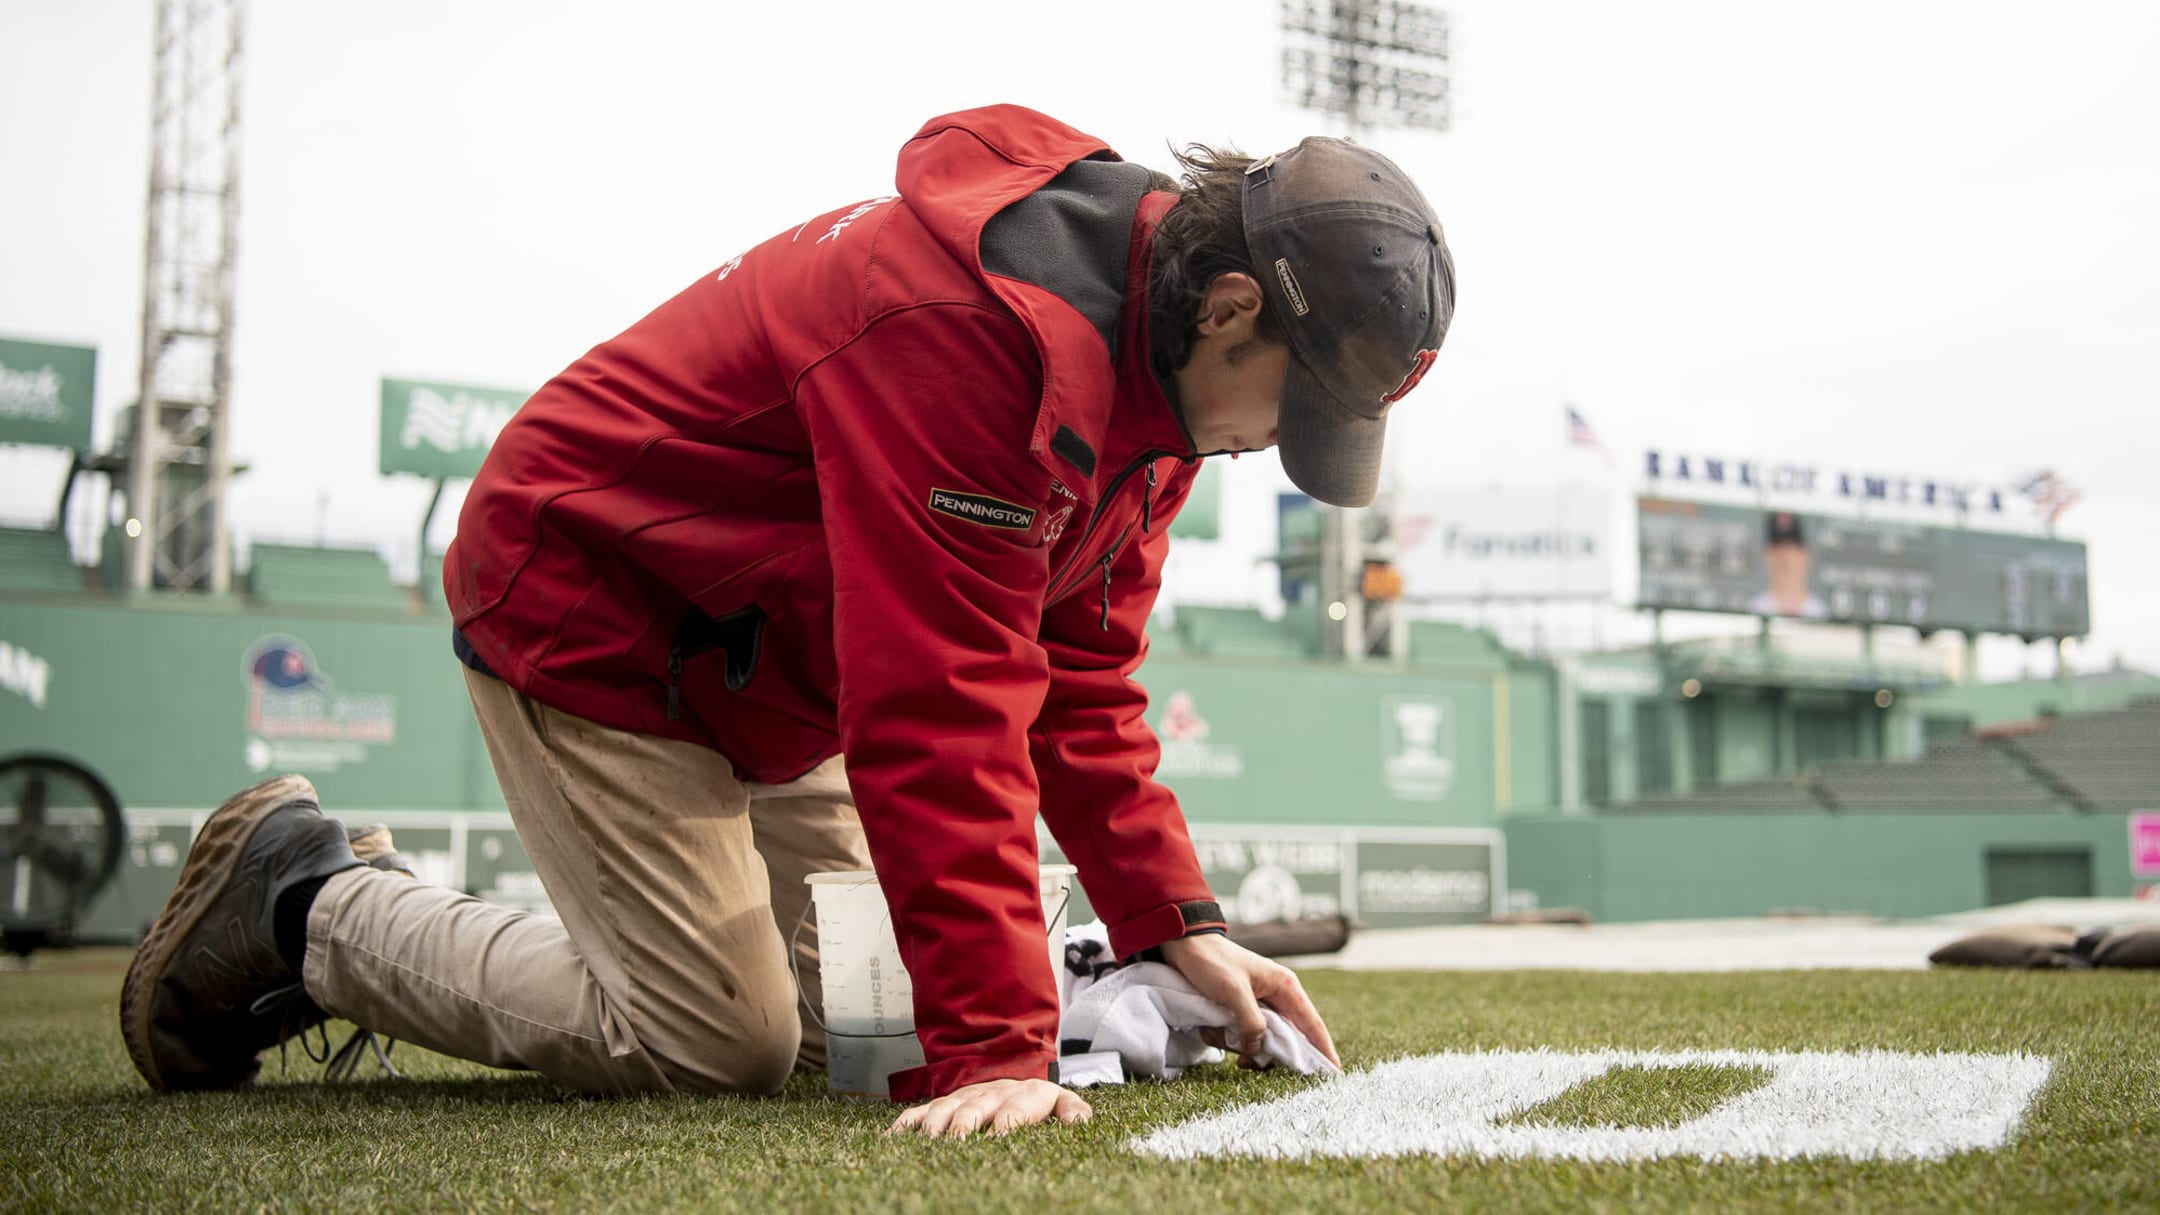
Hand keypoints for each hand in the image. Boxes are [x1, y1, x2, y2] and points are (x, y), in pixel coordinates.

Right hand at [886, 1078, 1090, 1139]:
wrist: (1011, 1074)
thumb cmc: (1038, 1102)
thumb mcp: (1061, 1102)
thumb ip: (1073, 1110)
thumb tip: (1080, 1121)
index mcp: (1023, 1095)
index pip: (1015, 1110)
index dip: (1006, 1125)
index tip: (999, 1140)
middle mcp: (990, 1094)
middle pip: (974, 1109)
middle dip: (964, 1126)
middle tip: (957, 1145)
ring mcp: (962, 1099)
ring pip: (943, 1110)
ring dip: (933, 1127)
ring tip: (925, 1146)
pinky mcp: (942, 1105)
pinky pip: (919, 1113)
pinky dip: (904, 1126)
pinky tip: (893, 1141)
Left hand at [1158, 932, 1340, 1069]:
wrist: (1183, 946)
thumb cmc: (1211, 962)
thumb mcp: (1233, 992)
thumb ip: (1251, 1022)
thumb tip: (1258, 1051)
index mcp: (1285, 988)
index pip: (1312, 1025)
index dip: (1324, 1051)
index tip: (1335, 1076)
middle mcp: (1277, 998)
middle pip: (1286, 1040)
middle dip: (1265, 1053)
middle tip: (1246, 1063)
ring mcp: (1258, 1006)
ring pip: (1260, 1041)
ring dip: (1238, 1044)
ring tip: (1216, 1029)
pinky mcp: (1240, 1012)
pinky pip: (1240, 1037)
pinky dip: (1225, 1038)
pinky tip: (1209, 1028)